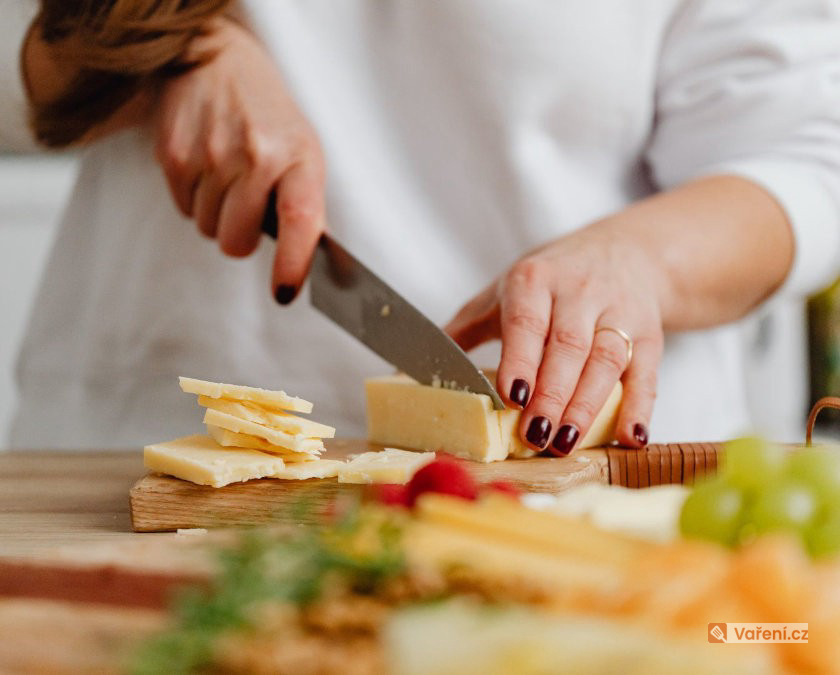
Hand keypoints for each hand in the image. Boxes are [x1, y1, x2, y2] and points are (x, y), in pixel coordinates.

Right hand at [154, 18, 324, 301]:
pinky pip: (183, 209)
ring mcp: (211, 154)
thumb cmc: (269, 116)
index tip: (283, 292)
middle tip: (247, 205)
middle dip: (240, 236)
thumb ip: (307, 204)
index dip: (292, 264)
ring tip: (227, 175)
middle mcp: (255, 156)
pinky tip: (206, 166)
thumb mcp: (304, 150)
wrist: (216, 58)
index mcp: (299, 158)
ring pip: (208, 229)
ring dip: (217, 215)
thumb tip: (319, 264)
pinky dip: (194, 198)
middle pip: (236, 242)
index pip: (300, 221)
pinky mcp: (173, 154)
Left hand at [445, 222, 665, 454]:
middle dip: (552, 394)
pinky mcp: (649, 334)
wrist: (627, 252)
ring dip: (588, 406)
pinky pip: (646, 372)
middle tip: (535, 436)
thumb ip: (466, 328)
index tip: (511, 395)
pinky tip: (631, 437)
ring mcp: (618, 313)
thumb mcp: (506, 292)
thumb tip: (408, 367)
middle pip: (568, 347)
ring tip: (566, 442)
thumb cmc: (554, 279)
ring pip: (606, 361)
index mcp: (535, 281)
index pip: (527, 322)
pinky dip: (641, 407)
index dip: (521, 359)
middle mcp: (579, 292)